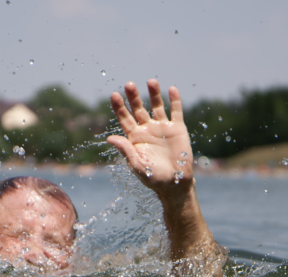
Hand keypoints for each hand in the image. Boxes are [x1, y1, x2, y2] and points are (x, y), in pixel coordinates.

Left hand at [106, 79, 193, 201]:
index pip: (125, 118)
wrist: (175, 184)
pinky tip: (171, 89)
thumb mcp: (137, 165)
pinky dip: (174, 100)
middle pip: (138, 109)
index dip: (119, 107)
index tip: (114, 95)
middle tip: (129, 84)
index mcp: (135, 138)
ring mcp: (162, 128)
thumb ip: (126, 150)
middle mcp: (147, 129)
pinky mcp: (177, 129)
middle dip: (134, 97)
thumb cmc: (153, 177)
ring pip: (157, 106)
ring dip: (154, 94)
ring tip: (151, 81)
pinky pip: (176, 112)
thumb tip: (109, 138)